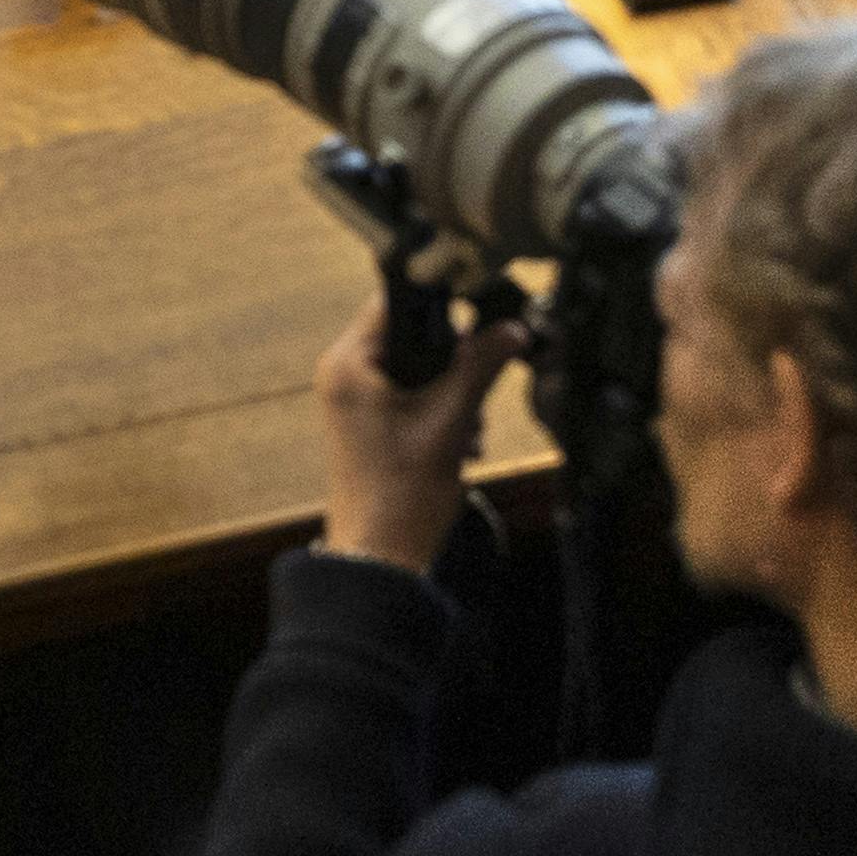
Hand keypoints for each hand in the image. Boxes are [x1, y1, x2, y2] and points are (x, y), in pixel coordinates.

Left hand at [312, 297, 523, 571]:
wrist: (382, 553)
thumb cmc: (402, 494)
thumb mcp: (450, 420)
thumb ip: (481, 367)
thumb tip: (512, 329)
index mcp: (350, 364)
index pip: (396, 302)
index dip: (440, 304)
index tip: (479, 311)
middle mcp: (343, 374)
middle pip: (411, 336)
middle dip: (453, 362)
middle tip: (478, 389)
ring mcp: (353, 399)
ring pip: (416, 368)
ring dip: (453, 393)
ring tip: (470, 428)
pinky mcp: (368, 421)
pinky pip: (410, 395)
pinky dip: (440, 412)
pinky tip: (463, 442)